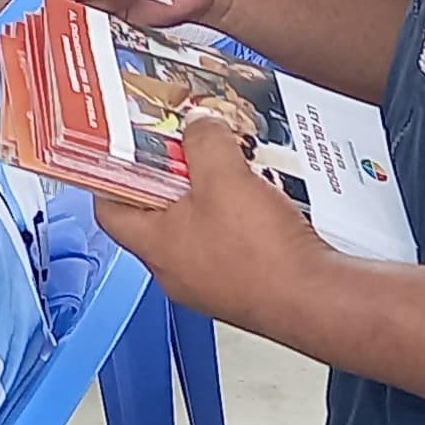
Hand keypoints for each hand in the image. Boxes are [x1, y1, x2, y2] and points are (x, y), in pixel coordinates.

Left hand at [95, 110, 330, 320]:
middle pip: (157, 213)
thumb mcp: (224, 176)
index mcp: (155, 245)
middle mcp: (176, 269)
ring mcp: (209, 280)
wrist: (314, 298)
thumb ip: (203, 141)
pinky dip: (239, 216)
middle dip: (173, 177)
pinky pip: (229, 242)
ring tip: (230, 169)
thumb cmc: (262, 257)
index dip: (113, 174)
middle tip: (188, 149)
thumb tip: (197, 125)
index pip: (110, 208)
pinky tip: (260, 199)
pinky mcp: (242, 284)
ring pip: (197, 227)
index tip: (124, 150)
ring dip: (211, 195)